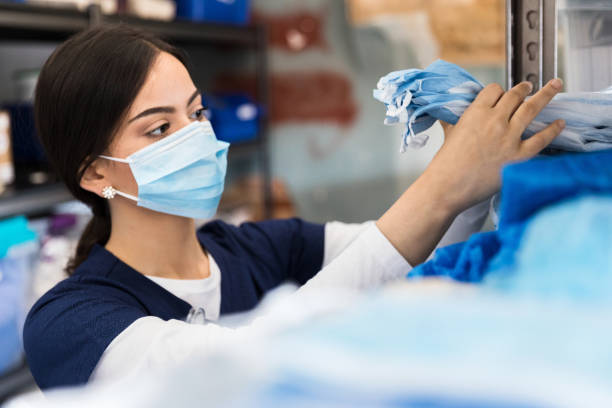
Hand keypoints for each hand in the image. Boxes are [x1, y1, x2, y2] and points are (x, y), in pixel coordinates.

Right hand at [427, 79, 565, 213]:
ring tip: (553, 86)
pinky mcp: (518, 156)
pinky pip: (542, 138)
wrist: (447, 186)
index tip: (502, 95)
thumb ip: (455, 120)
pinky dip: (553, 129)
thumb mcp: (450, 133)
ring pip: (532, 109)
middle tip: (529, 87)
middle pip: (515, 95)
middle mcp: (494, 121)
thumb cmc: (445, 164)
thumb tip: (452, 115)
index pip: (494, 90)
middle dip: (523, 89)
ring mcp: (509, 138)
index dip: (499, 91)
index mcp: (476, 112)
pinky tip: (559, 123)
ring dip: (545, 95)